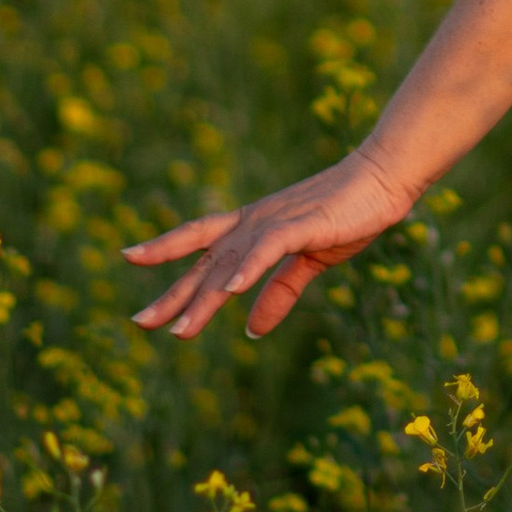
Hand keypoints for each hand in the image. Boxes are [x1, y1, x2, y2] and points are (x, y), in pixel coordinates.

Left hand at [123, 147, 407, 343]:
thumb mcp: (308, 263)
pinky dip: (249, 268)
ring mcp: (274, 222)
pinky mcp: (300, 225)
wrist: (383, 180)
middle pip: (205, 262)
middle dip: (173, 294)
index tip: (129, 256)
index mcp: (252, 226)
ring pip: (230, 264)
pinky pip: (268, 249)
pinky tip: (233, 290)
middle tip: (140, 322)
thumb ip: (278, 293)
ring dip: (205, 299)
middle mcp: (253, 222)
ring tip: (180, 331)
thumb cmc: (347, 215)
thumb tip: (252, 330)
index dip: (163, 246)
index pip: (199, 239)